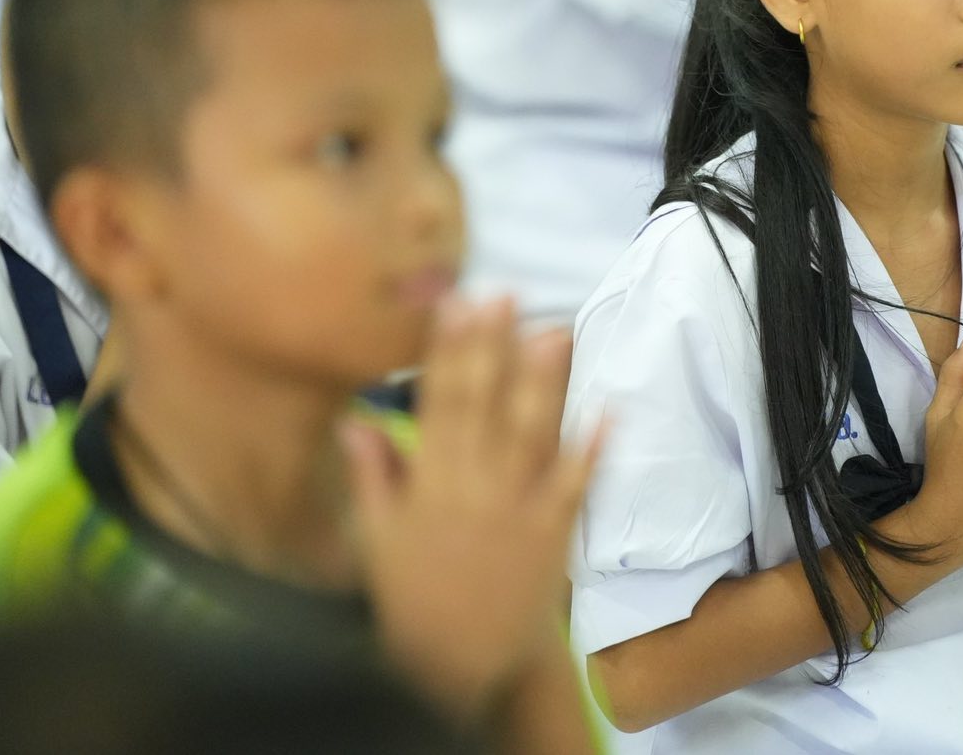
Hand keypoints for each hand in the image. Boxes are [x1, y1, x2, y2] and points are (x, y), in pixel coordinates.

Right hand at [344, 297, 603, 717]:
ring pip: (529, 432)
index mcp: (426, 485)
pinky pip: (574, 483)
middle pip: (482, 406)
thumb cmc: (417, 601)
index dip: (445, 351)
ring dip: (543, 381)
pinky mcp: (552, 530)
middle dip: (490, 349)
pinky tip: (608, 410)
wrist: (466, 668)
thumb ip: (372, 476)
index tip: (453, 303)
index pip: (435, 403)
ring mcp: (515, 507)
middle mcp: (470, 488)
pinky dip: (591, 448)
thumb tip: (355, 419)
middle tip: (501, 295)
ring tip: (553, 330)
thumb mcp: (379, 541)